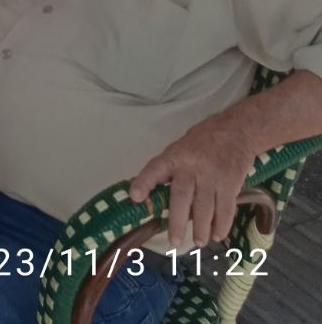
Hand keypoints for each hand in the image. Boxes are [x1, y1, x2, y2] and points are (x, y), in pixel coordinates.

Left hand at [129, 118, 257, 248]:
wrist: (236, 130)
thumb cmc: (203, 141)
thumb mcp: (181, 149)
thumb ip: (171, 171)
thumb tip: (159, 199)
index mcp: (175, 156)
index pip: (155, 168)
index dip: (144, 182)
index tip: (135, 197)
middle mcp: (191, 166)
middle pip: (182, 197)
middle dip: (177, 222)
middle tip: (175, 241)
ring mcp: (212, 175)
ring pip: (204, 207)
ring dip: (201, 228)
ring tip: (198, 242)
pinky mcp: (231, 183)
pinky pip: (225, 208)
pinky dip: (221, 224)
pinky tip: (217, 234)